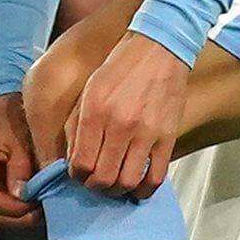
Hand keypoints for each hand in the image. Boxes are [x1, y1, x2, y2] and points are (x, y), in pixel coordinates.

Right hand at [0, 92, 41, 229]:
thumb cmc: (8, 115)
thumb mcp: (19, 138)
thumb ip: (21, 168)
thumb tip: (24, 196)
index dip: (12, 209)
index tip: (36, 207)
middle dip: (15, 217)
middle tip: (41, 213)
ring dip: (13, 215)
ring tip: (37, 208)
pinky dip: (10, 207)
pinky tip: (28, 202)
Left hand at [66, 32, 189, 198]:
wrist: (158, 48)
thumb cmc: (119, 69)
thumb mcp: (89, 91)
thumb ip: (77, 126)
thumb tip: (71, 160)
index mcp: (95, 112)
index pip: (80, 163)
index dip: (76, 176)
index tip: (79, 174)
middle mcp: (119, 125)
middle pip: (103, 179)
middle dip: (95, 187)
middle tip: (95, 183)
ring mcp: (146, 133)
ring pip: (127, 182)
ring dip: (118, 191)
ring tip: (115, 186)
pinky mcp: (167, 136)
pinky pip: (156, 176)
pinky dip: (144, 190)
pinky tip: (137, 188)